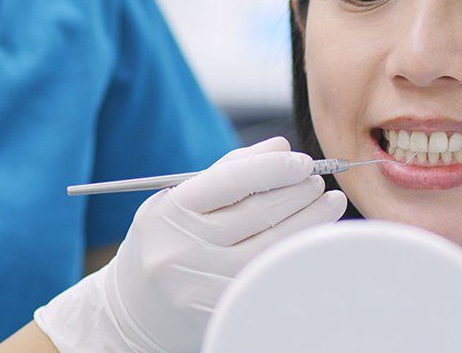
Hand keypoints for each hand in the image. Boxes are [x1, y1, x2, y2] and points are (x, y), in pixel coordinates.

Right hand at [34, 137, 346, 351]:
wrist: (132, 314)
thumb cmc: (164, 244)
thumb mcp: (179, 201)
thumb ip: (230, 170)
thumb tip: (280, 146)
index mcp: (168, 213)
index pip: (232, 181)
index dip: (274, 168)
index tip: (303, 161)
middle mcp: (181, 250)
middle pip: (259, 212)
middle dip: (298, 192)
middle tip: (320, 180)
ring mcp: (201, 285)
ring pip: (272, 246)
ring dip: (309, 221)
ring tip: (329, 203)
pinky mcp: (220, 311)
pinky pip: (270, 275)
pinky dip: (295, 252)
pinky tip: (311, 238)